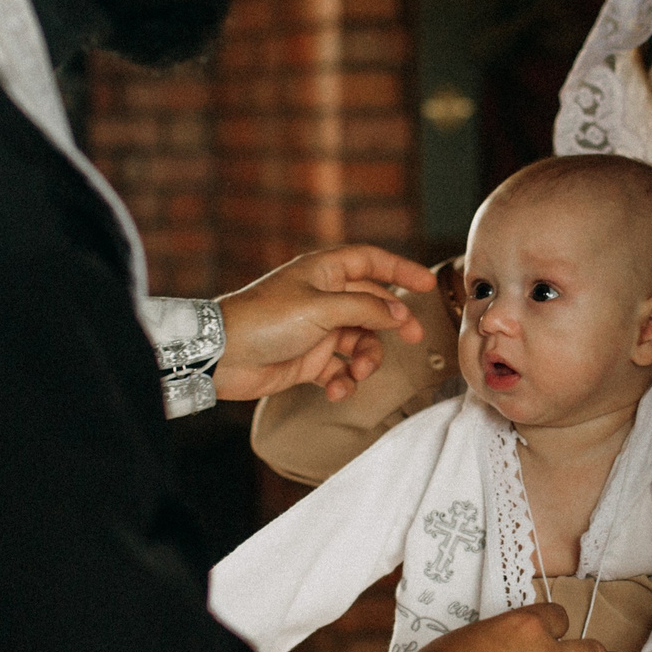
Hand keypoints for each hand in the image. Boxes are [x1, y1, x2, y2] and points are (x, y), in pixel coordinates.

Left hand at [213, 245, 437, 401]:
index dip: (400, 269)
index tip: (427, 283)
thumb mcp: (322, 309)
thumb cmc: (264, 320)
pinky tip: (335, 390)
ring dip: (366, 359)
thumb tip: (399, 314)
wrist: (223, 356)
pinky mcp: (308, 359)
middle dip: (392, 323)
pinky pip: (339, 370)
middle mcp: (323, 298)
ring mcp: (316, 329)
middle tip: (413, 337)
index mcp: (324, 272)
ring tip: (358, 374)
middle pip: (371, 305)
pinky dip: (342, 382)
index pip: (370, 261)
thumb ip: (366, 310)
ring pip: (359, 341)